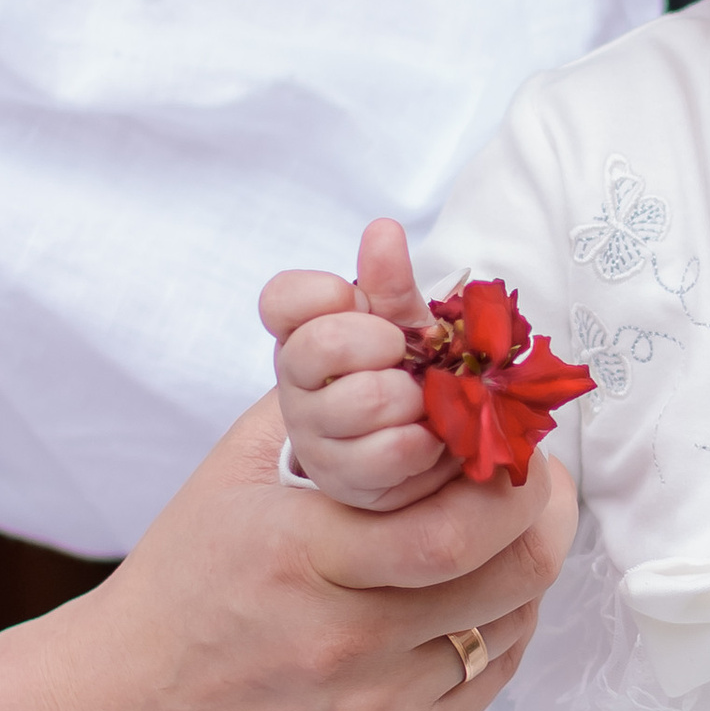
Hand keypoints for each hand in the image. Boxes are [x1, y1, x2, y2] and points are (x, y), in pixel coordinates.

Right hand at [0, 391, 579, 710]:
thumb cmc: (183, 579)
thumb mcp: (233, 475)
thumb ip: (315, 395)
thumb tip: (390, 291)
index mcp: (298, 554)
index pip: (460, 513)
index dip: (514, 466)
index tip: (514, 431)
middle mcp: (342, 637)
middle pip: (509, 569)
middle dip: (541, 506)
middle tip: (536, 471)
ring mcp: (372, 704)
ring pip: (514, 621)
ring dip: (525, 564)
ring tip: (509, 523)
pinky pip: (491, 677)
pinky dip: (500, 624)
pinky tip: (475, 590)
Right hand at [263, 216, 451, 511]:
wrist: (430, 437)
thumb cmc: (408, 370)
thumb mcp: (402, 320)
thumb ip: (389, 281)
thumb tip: (382, 230)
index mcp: (302, 333)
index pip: (279, 299)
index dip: (322, 294)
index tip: (355, 300)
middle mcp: (296, 384)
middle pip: (321, 345)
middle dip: (382, 342)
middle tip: (404, 352)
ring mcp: (315, 434)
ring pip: (364, 400)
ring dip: (413, 396)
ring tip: (423, 399)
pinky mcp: (344, 480)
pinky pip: (389, 452)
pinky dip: (425, 440)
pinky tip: (430, 437)